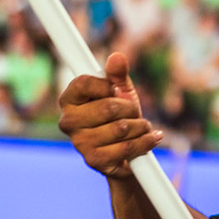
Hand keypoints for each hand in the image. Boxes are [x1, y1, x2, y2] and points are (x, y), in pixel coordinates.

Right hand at [58, 52, 162, 179]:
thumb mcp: (120, 90)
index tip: (117, 90)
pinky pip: (127, 147)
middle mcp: (68, 122)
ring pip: (121, 128)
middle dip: (131, 108)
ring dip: (141, 126)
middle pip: (108, 106)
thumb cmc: (120, 115)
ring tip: (142, 127)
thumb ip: (117, 74)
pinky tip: (149, 139)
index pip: (84, 83)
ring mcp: (80, 143)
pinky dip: (145, 142)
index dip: (107, 85)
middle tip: (134, 112)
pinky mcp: (94, 161)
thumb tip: (117, 57)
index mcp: (69, 99)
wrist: (125, 151)